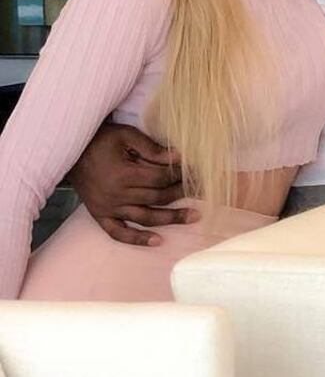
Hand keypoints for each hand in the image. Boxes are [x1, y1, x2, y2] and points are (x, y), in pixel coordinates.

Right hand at [68, 123, 196, 245]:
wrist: (69, 152)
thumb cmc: (101, 140)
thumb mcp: (125, 135)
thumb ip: (151, 148)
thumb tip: (178, 158)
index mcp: (123, 174)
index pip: (160, 178)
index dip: (180, 175)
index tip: (197, 171)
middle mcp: (116, 195)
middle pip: (157, 198)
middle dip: (182, 194)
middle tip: (204, 192)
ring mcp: (108, 208)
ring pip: (145, 218)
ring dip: (171, 218)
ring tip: (194, 216)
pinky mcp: (100, 216)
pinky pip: (119, 233)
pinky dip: (138, 239)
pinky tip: (158, 241)